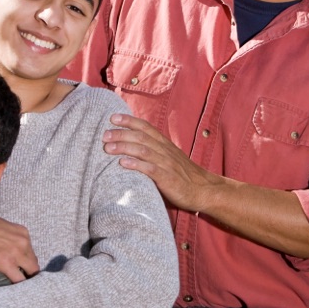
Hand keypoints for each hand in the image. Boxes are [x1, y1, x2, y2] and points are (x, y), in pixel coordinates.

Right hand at [0, 210, 37, 282]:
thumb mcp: (0, 226)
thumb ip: (10, 237)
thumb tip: (10, 246)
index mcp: (22, 232)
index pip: (31, 251)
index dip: (26, 262)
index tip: (22, 268)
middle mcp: (23, 241)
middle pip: (33, 263)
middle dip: (28, 272)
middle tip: (21, 280)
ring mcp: (16, 253)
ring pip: (30, 272)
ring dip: (26, 280)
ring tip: (20, 289)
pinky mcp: (6, 264)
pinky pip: (19, 280)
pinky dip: (18, 287)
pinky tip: (14, 291)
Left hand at [102, 113, 217, 211]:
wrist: (204, 190)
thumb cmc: (183, 176)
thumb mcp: (169, 158)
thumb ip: (154, 151)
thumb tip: (132, 147)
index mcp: (165, 144)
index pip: (146, 127)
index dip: (129, 121)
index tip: (113, 118)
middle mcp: (165, 150)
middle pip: (141, 137)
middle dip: (121, 134)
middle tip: (104, 134)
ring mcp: (167, 164)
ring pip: (143, 150)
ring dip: (124, 147)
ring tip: (108, 147)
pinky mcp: (168, 178)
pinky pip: (150, 169)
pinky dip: (136, 164)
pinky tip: (123, 163)